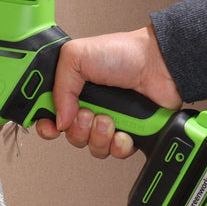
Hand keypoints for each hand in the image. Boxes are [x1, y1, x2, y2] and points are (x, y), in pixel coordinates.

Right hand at [35, 25, 182, 158]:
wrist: (160, 64)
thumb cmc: (124, 53)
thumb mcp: (77, 55)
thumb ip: (59, 86)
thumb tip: (58, 119)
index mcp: (73, 88)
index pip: (50, 115)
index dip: (47, 125)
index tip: (51, 127)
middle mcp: (89, 106)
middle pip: (69, 135)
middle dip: (78, 128)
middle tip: (88, 113)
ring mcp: (108, 120)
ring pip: (91, 146)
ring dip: (98, 135)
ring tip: (108, 119)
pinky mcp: (128, 132)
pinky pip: (114, 152)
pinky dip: (118, 144)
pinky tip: (122, 130)